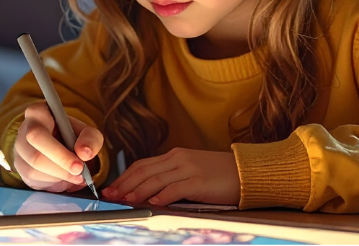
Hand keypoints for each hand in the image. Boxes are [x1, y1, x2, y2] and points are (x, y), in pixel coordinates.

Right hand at [14, 101, 103, 192]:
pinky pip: (34, 182)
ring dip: (59, 179)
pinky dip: (53, 184)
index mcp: (36, 114)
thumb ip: (91, 138)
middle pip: (35, 158)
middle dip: (61, 170)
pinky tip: (64, 178)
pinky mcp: (20, 169)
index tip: (79, 165)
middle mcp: (22, 132)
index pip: (38, 135)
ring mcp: (19, 152)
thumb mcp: (86, 131)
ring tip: (75, 177)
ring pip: (34, 172)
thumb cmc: (70, 133)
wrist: (59, 140)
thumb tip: (84, 153)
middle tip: (80, 175)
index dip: (59, 154)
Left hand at [101, 148, 239, 206]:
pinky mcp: (200, 181)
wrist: (247, 171)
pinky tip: (153, 203)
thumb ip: (173, 177)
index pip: (143, 165)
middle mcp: (179, 159)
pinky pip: (177, 189)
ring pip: (156, 179)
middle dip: (125, 184)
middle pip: (144, 171)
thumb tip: (150, 193)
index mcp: (175, 155)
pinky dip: (163, 196)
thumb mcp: (192, 170)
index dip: (125, 177)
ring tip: (125, 201)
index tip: (112, 188)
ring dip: (138, 191)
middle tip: (111, 196)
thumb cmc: (220, 175)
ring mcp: (189, 169)